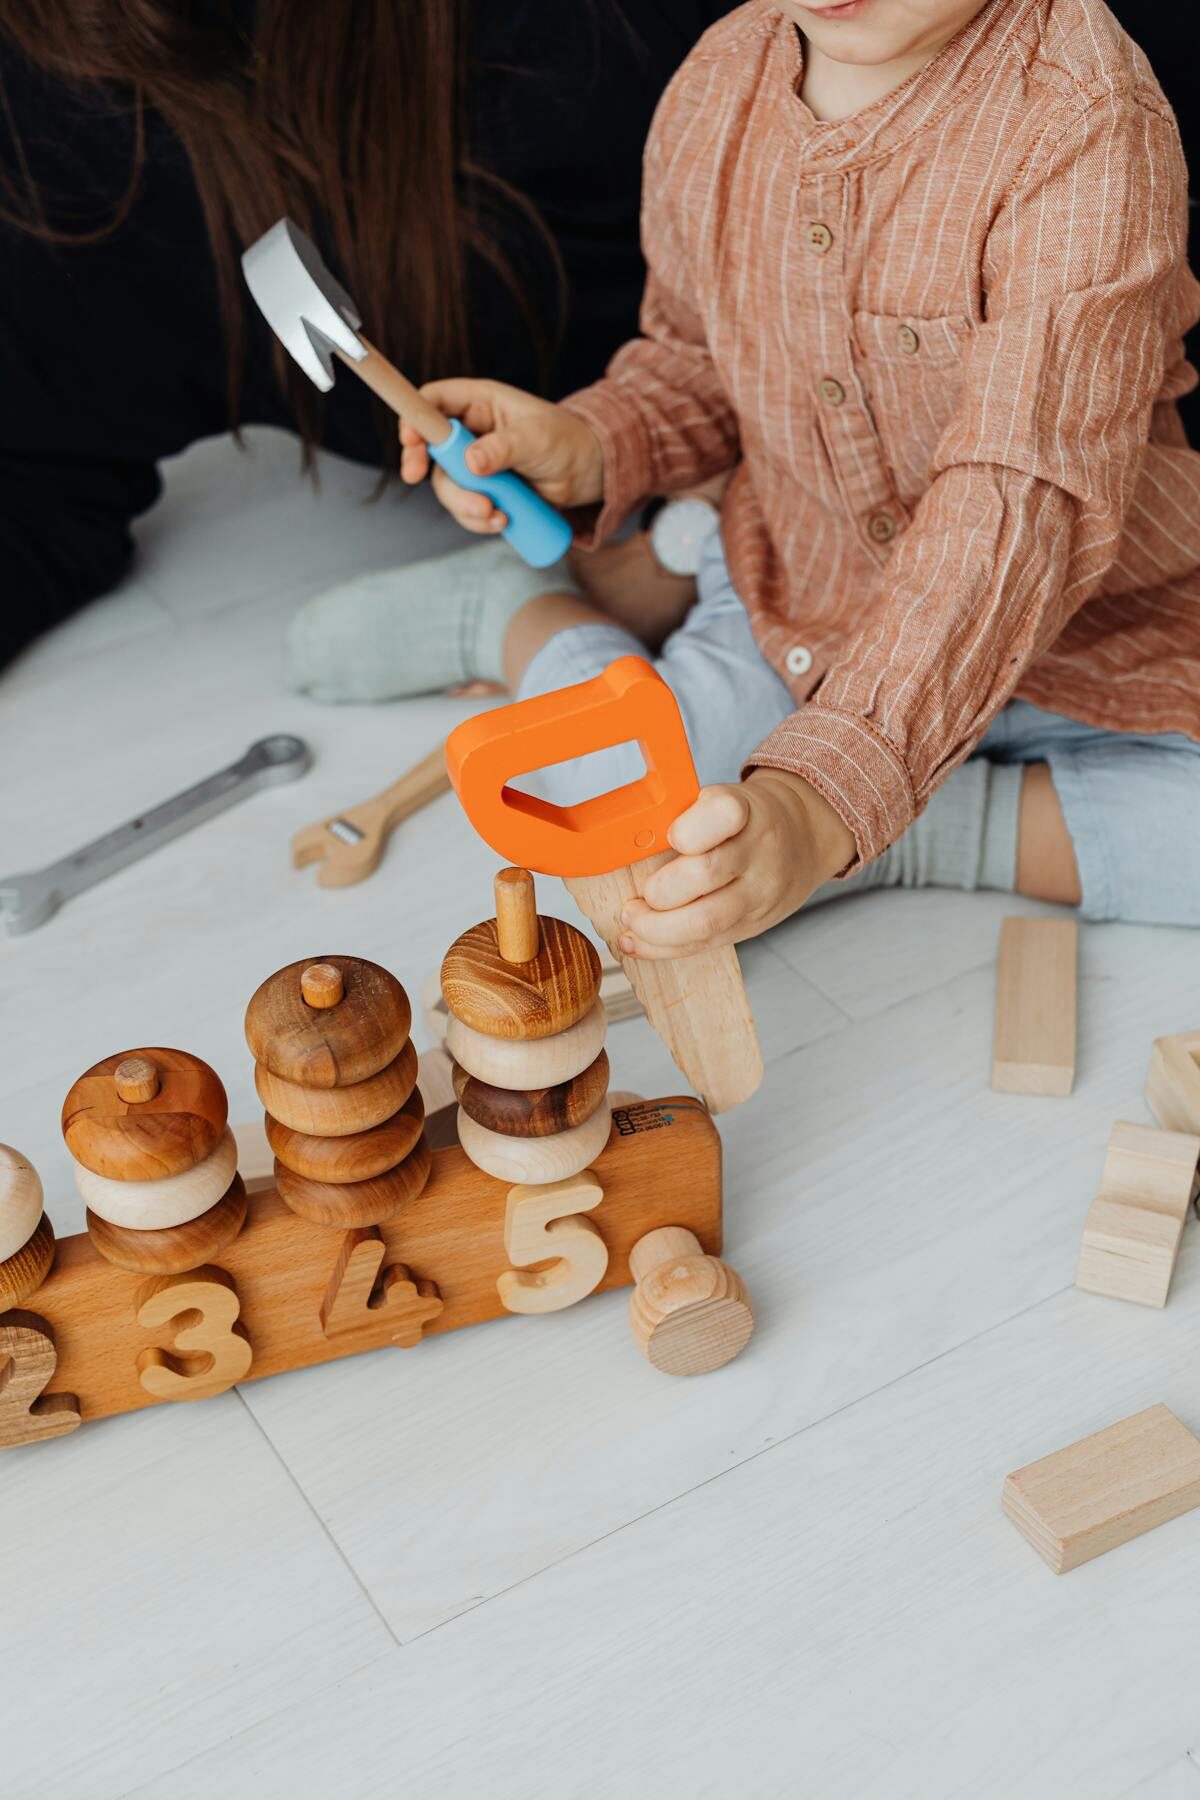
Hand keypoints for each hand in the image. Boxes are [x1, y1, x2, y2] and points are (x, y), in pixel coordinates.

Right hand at [400, 379, 603, 533]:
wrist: (591, 474)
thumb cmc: (568, 441)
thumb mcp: (537, 439)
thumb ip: (503, 448)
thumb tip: (471, 462)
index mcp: (480, 403)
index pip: (434, 402)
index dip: (416, 418)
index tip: (412, 443)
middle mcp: (471, 432)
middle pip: (431, 450)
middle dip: (432, 473)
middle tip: (424, 483)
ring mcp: (476, 464)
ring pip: (448, 486)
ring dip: (464, 505)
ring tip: (495, 514)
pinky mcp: (485, 491)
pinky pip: (466, 508)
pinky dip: (479, 519)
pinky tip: (503, 521)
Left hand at [618, 768, 856, 958]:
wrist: (802, 839)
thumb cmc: (744, 820)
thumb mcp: (722, 799)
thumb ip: (682, 817)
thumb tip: (620, 846)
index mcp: (747, 810)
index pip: (723, 814)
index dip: (688, 831)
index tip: (670, 837)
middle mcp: (759, 851)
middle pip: (705, 874)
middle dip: (659, 892)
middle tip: (634, 898)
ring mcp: (759, 892)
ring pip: (706, 920)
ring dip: (656, 929)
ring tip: (631, 922)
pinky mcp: (753, 924)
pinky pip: (706, 943)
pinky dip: (664, 948)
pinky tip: (637, 943)